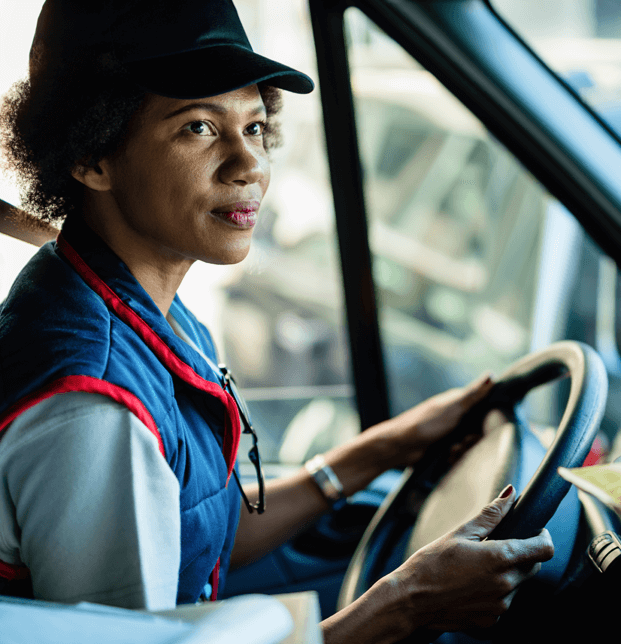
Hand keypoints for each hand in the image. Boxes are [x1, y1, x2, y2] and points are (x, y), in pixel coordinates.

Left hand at [375, 371, 494, 466]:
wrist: (400, 446)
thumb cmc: (425, 423)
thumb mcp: (452, 408)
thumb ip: (472, 395)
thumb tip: (490, 376)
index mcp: (457, 402)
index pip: (484, 408)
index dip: (486, 420)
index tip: (482, 428)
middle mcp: (455, 416)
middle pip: (478, 430)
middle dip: (472, 440)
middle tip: (462, 441)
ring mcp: (449, 432)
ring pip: (469, 444)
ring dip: (462, 450)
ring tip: (451, 451)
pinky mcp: (444, 447)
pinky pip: (459, 454)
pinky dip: (454, 457)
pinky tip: (446, 457)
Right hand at [375, 485, 553, 635]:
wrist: (411, 600)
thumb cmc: (431, 564)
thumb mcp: (460, 533)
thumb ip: (491, 515)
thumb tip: (510, 494)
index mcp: (500, 558)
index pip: (543, 549)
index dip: (542, 536)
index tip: (535, 530)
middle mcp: (506, 584)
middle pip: (532, 566)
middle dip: (521, 553)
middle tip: (494, 545)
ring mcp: (500, 605)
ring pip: (518, 584)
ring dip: (506, 573)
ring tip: (475, 567)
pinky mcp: (491, 620)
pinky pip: (504, 601)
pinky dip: (495, 591)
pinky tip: (471, 584)